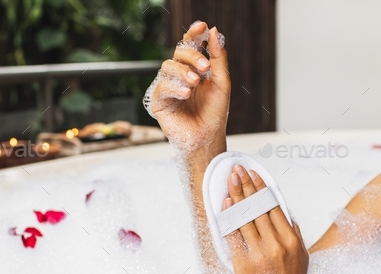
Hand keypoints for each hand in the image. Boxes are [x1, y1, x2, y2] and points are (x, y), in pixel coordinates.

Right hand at [149, 21, 230, 152]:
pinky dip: (175, 87)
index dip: (195, 34)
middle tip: (205, 67)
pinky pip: (162, 85)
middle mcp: (180, 76)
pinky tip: (186, 95)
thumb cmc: (214, 114)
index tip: (202, 27)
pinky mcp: (159, 101)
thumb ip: (218, 58)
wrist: (206, 138)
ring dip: (183, 71)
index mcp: (195, 69)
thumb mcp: (221, 82)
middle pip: (178, 53)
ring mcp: (168, 87)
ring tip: (195, 83)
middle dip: (192, 56)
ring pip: (167, 66)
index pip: (191, 46)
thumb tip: (214, 31)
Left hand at [223, 165, 309, 273]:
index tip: (254, 173)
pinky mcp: (244, 264)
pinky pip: (234, 236)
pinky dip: (229, 218)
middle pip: (256, 208)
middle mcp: (274, 244)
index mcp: (289, 240)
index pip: (272, 206)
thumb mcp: (301, 253)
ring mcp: (258, 254)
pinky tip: (226, 204)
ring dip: (236, 196)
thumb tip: (283, 210)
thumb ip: (293, 231)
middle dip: (245, 186)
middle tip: (237, 170)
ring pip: (244, 218)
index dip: (261, 187)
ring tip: (230, 181)